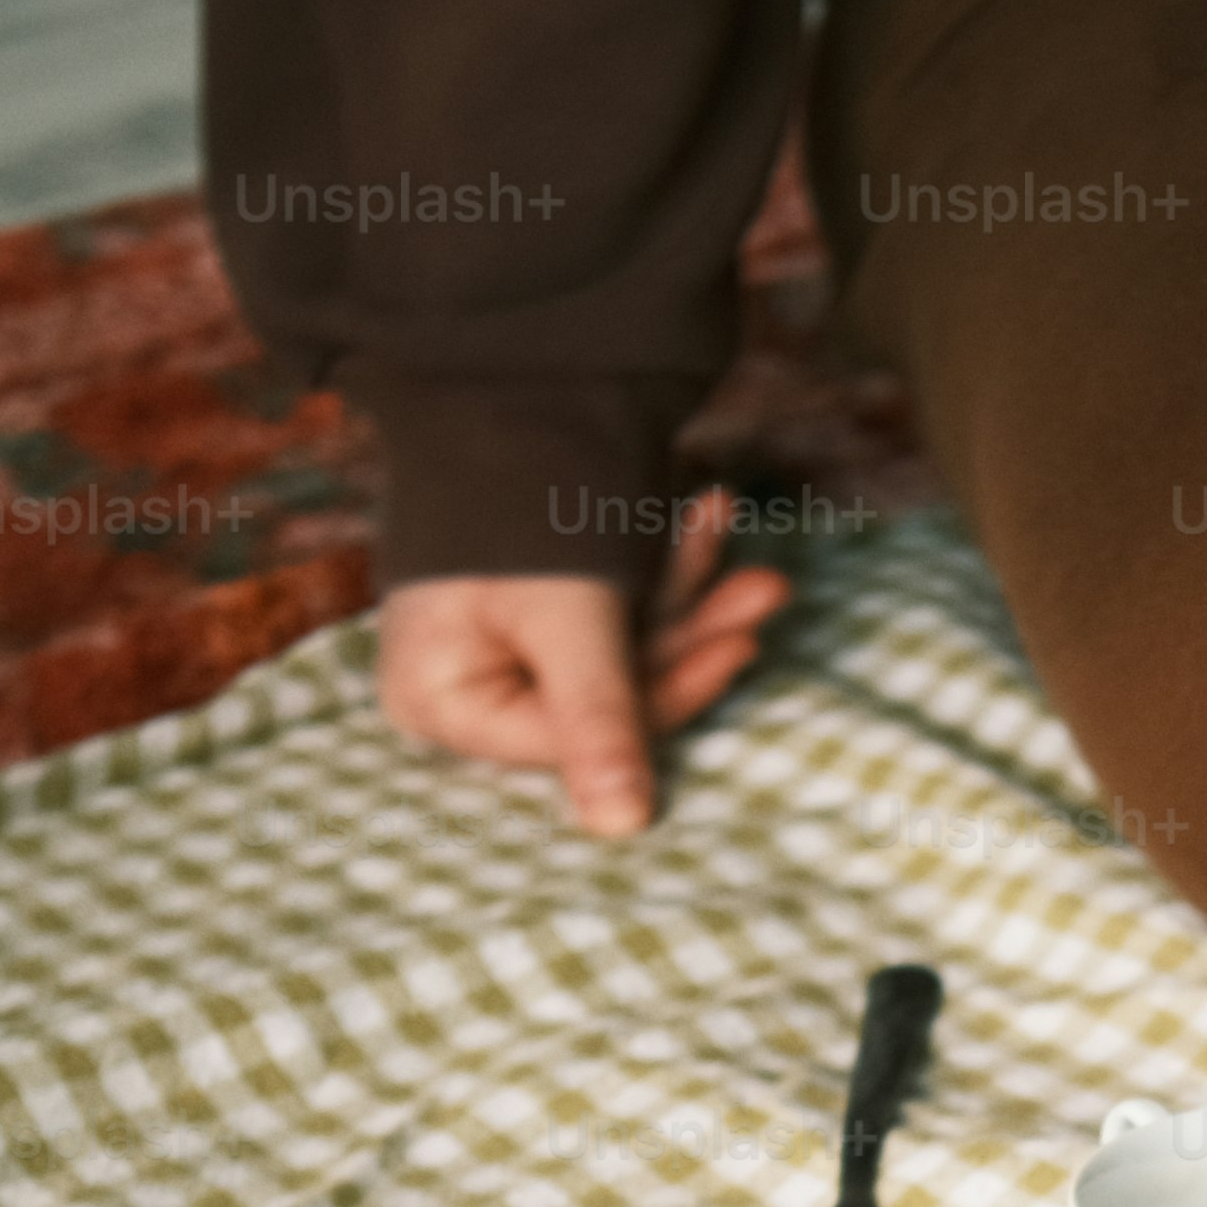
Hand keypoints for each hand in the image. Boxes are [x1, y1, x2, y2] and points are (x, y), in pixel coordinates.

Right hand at [374, 487, 794, 837]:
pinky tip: (706, 513)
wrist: (484, 375)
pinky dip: (664, 565)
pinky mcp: (542, 614)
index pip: (570, 738)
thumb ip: (597, 717)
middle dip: (691, 631)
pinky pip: (618, 610)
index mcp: (440, 702)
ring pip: (624, 648)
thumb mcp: (563, 614)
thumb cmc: (505, 496)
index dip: (663, 698)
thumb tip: (622, 831)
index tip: (739, 650)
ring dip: (689, 590)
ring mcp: (505, 650)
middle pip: (607, 695)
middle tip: (766, 588)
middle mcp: (469, 687)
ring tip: (728, 523)